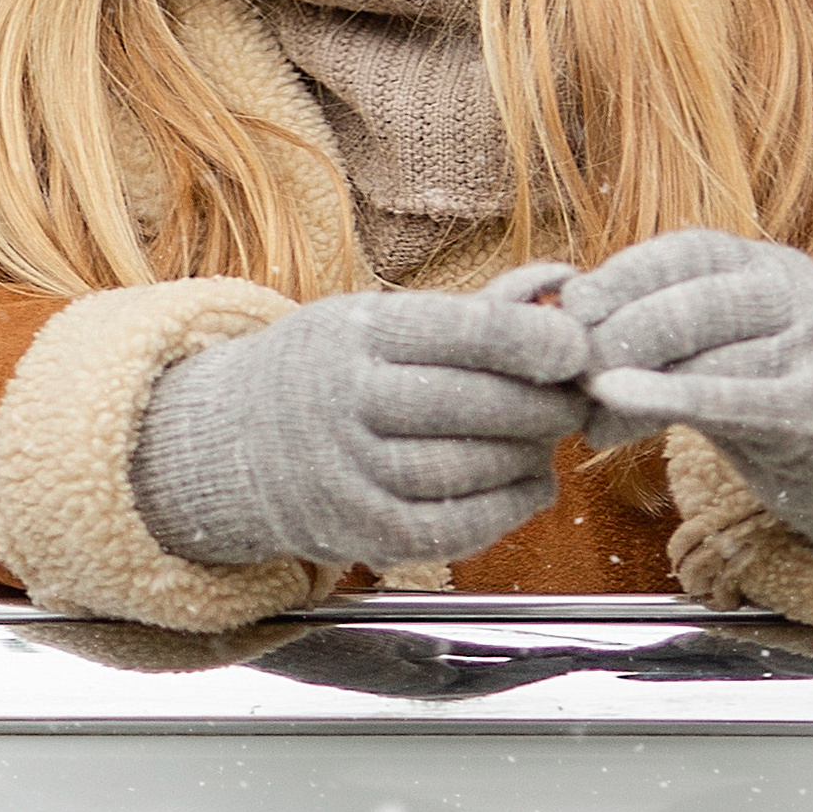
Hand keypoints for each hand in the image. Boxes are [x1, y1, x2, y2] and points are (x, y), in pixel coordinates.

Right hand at [130, 263, 587, 571]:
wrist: (234, 443)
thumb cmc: (335, 369)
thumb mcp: (381, 318)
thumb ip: (476, 310)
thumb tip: (564, 278)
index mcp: (360, 332)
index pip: (462, 331)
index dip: (532, 339)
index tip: (578, 348)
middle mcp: (347, 401)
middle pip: (474, 404)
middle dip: (544, 402)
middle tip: (578, 396)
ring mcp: (349, 473)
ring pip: (469, 468)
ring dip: (530, 455)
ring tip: (548, 438)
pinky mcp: (360, 533)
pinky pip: (453, 527)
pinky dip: (508, 508)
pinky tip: (530, 484)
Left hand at [563, 230, 812, 563]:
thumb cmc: (794, 400)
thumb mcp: (742, 351)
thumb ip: (675, 340)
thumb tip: (574, 338)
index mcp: (775, 266)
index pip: (688, 250)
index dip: (622, 275)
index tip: (568, 305)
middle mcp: (799, 295)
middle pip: (691, 298)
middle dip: (618, 330)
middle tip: (566, 366)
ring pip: (703, 352)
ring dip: (628, 382)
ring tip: (586, 412)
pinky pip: (729, 397)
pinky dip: (666, 398)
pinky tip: (616, 406)